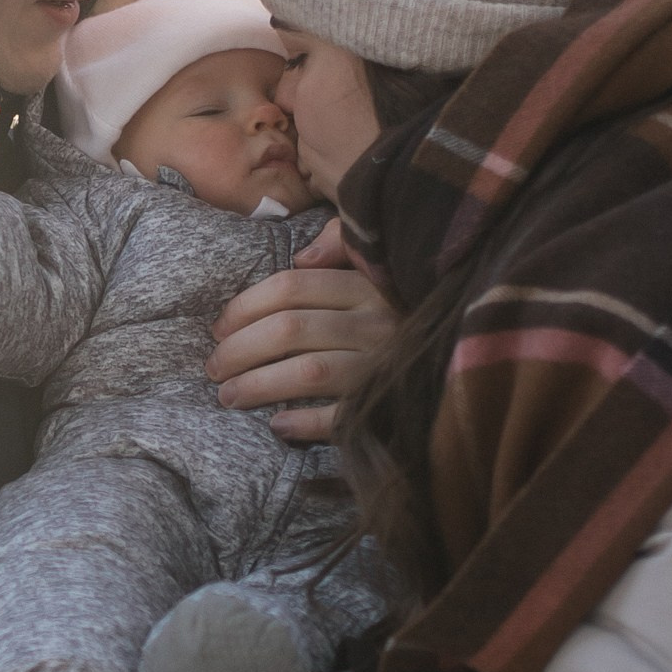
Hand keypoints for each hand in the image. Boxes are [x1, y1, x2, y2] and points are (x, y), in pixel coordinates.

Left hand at [206, 221, 398, 438]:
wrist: (458, 365)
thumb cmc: (398, 311)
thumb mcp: (376, 267)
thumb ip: (340, 246)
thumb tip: (302, 257)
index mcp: (368, 286)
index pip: (291, 287)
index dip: (244, 307)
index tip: (217, 328)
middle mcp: (377, 322)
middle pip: (290, 329)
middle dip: (239, 349)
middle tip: (213, 367)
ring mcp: (384, 366)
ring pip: (309, 372)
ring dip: (258, 385)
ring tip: (228, 396)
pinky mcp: (391, 407)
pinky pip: (341, 417)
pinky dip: (305, 422)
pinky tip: (278, 425)